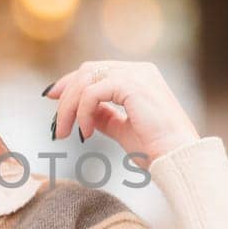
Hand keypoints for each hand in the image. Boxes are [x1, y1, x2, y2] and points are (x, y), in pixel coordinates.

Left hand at [42, 59, 200, 163]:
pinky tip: (85, 133)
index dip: (70, 83)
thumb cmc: (156, 149)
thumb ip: (105, 116)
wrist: (176, 158)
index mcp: (139, 76)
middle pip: (87, 71)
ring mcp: (137, 74)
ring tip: (65, 132)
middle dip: (65, 94)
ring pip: (87, 79)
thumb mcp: (123, 129)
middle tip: (56, 124)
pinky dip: (83, 113)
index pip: (96, 70)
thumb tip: (84, 113)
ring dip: (69, 107)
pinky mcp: (132, 85)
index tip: (51, 98)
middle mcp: (139, 70)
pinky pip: (93, 93)